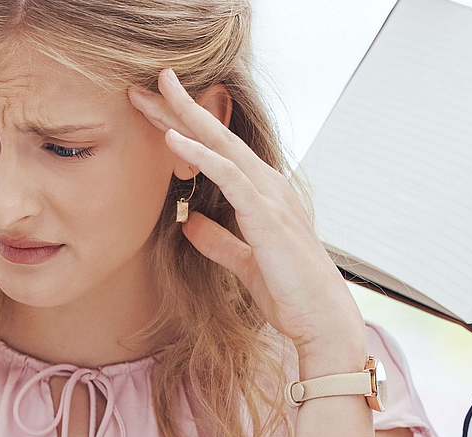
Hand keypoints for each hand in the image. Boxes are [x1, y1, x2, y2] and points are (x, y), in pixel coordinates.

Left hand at [128, 69, 365, 362]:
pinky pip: (229, 175)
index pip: (218, 150)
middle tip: (150, 80)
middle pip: (217, 136)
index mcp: (262, 194)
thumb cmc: (290, 293)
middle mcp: (267, 186)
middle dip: (182, 106)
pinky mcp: (266, 215)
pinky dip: (200, 153)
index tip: (154, 106)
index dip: (186, 126)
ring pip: (222, 145)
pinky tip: (173, 137)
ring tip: (155, 93)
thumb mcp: (244, 264)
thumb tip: (191, 223)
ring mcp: (269, 197)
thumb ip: (219, 241)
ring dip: (186, 117)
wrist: (320, 320)